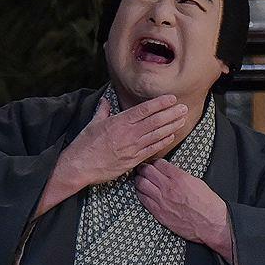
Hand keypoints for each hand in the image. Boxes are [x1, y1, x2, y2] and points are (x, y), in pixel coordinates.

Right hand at [63, 95, 189, 185]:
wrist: (80, 166)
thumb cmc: (85, 144)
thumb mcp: (93, 123)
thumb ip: (103, 111)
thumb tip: (106, 101)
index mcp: (119, 121)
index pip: (144, 109)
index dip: (160, 103)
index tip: (172, 98)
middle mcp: (128, 133)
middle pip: (155, 121)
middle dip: (171, 113)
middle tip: (184, 108)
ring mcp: (132, 147)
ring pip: (157, 134)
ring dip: (171, 126)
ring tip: (182, 120)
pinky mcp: (133, 160)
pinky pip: (152, 149)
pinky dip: (163, 142)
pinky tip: (171, 136)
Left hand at [134, 160, 232, 261]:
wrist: (211, 224)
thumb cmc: (208, 205)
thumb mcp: (197, 183)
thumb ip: (181, 176)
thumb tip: (172, 174)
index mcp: (179, 177)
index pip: (159, 163)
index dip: (156, 163)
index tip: (155, 164)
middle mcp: (168, 187)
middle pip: (146, 171)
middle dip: (144, 168)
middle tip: (143, 169)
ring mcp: (161, 200)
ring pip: (141, 184)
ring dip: (140, 180)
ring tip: (141, 180)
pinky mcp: (158, 212)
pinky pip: (143, 199)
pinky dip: (140, 193)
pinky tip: (143, 193)